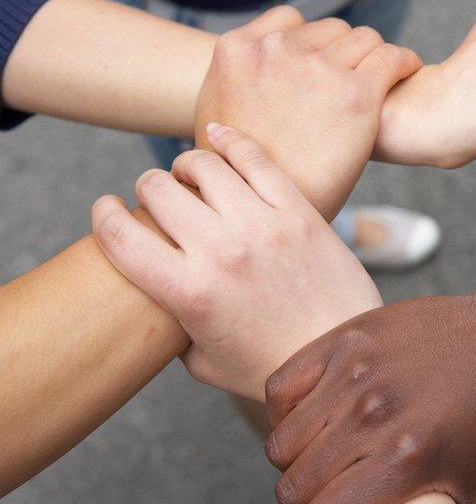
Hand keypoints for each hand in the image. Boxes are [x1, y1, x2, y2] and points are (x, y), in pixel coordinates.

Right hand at [91, 126, 381, 400]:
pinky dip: (229, 140)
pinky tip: (218, 137)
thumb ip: (173, 329)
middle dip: (147, 190)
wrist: (344, 357)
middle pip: (157, 190)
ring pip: (203, 165)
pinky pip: (255, 158)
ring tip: (189, 176)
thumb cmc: (274, 367)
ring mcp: (262, 226)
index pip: (119, 235)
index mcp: (188, 293)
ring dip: (186, 166)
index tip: (107, 210)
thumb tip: (156, 303)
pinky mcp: (298, 212)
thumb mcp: (205, 362)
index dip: (103, 216)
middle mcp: (220, 252)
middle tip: (158, 199)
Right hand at [194, 6, 421, 217]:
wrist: (267, 216)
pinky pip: (392, 58)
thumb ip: (238, 87)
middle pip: (330, 30)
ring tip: (385, 78)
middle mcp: (275, 51)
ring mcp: (316, 69)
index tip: (327, 64)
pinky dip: (404, 62)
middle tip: (357, 80)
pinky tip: (406, 72)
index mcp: (236, 51)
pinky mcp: (356, 93)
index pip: (290, 21)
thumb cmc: (243, 182)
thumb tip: (254, 79)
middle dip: (344, 52)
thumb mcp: (218, 121)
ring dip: (373, 57)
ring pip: (363, 39)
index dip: (313, 43)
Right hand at [263, 259, 475, 503]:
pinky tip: (308, 419)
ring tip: (320, 458)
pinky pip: (281, 385)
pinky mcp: (348, 337)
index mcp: (407, 459)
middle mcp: (374, 415)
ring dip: (294, 461)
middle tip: (329, 495)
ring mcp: (357, 371)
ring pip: (281, 441)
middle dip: (306, 503)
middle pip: (294, 485)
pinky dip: (285, 412)